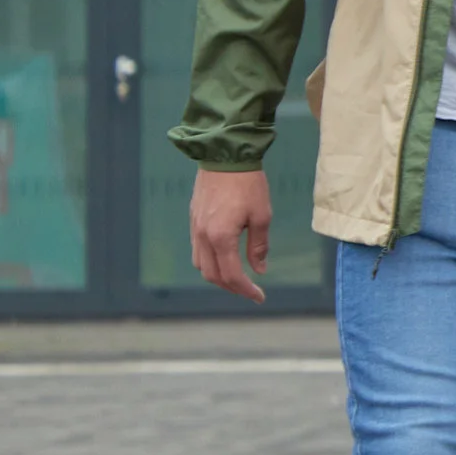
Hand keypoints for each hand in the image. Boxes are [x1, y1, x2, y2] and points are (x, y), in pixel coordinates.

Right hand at [185, 167, 269, 302]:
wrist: (224, 156)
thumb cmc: (248, 184)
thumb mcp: (261, 216)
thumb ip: (259, 246)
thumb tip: (260, 269)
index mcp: (220, 237)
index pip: (231, 274)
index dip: (246, 289)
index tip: (260, 297)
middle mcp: (202, 236)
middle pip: (211, 275)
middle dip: (231, 287)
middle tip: (251, 291)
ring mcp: (195, 229)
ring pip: (201, 265)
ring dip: (218, 277)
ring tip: (239, 279)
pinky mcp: (193, 221)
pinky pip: (197, 251)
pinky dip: (210, 262)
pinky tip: (225, 259)